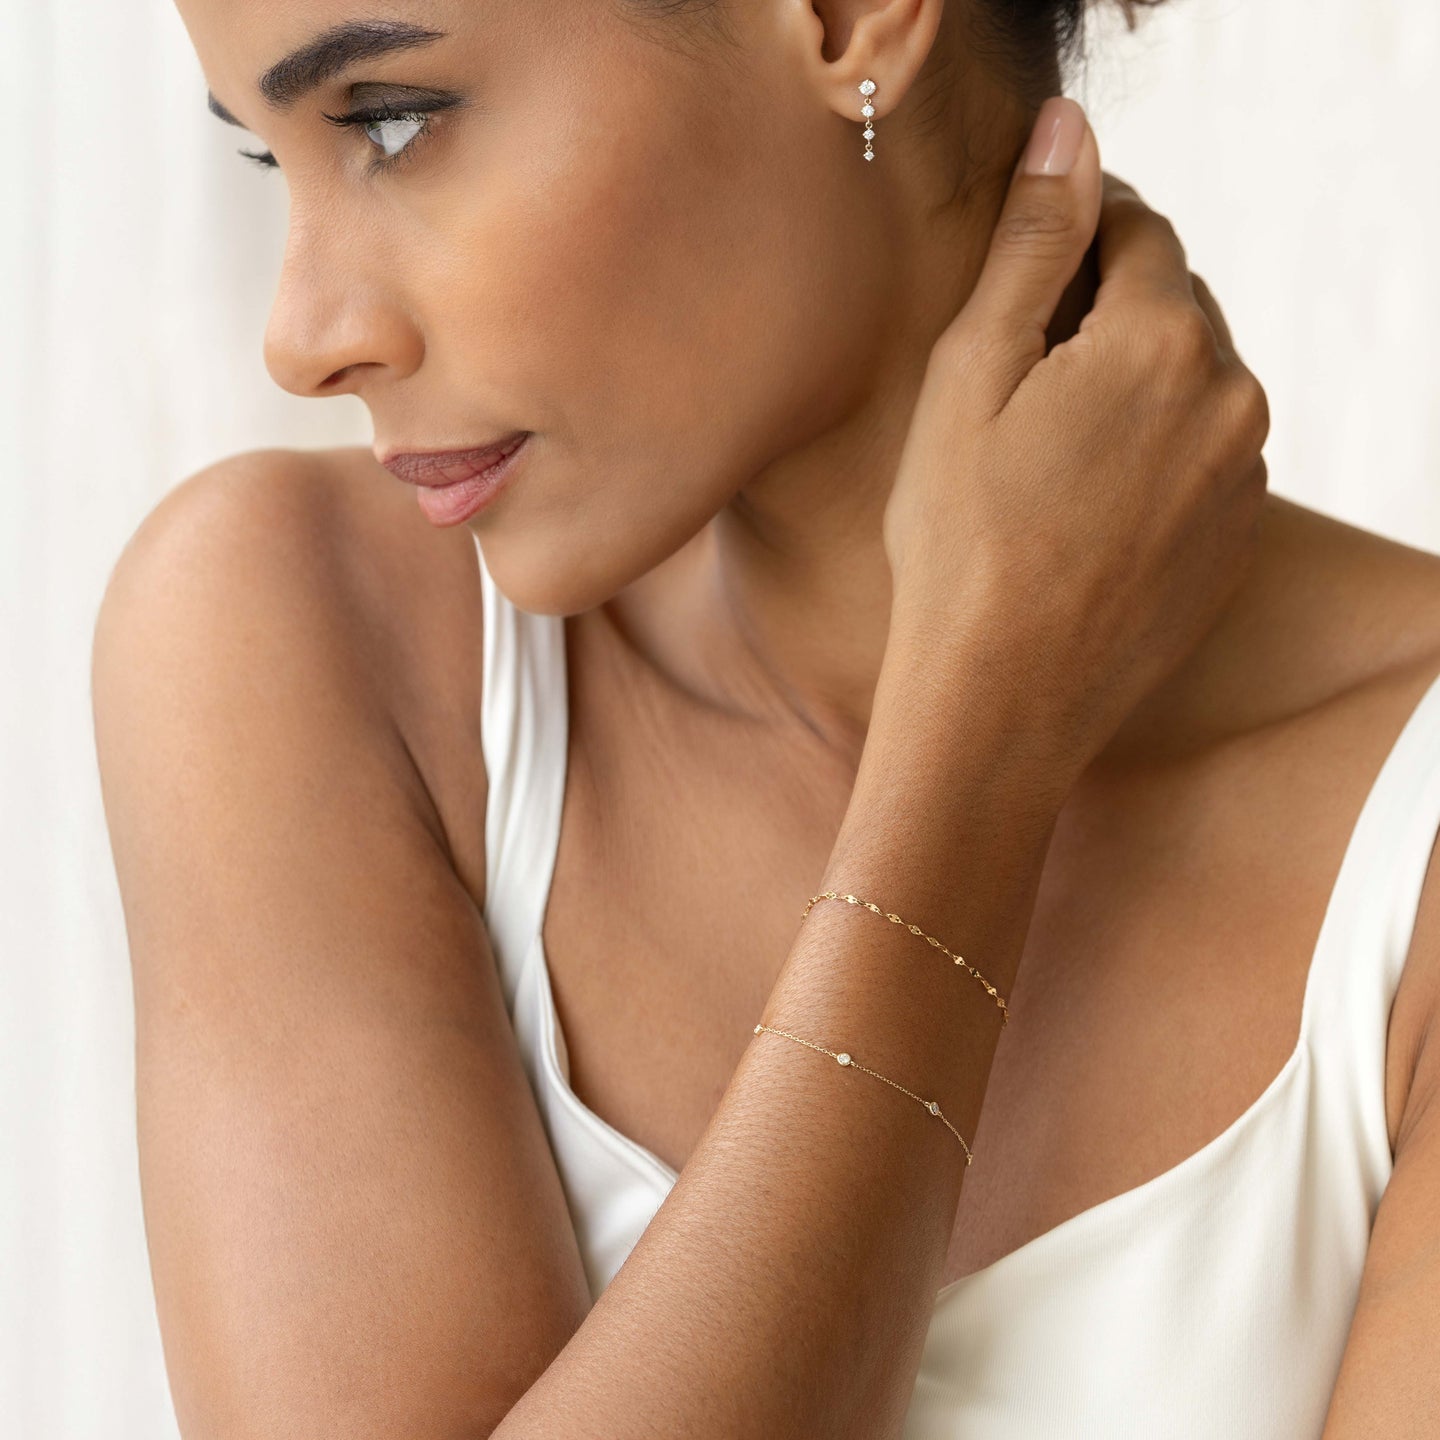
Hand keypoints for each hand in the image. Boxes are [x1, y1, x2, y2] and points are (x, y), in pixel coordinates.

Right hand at [882, 97, 1269, 772]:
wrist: (1003, 702)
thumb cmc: (963, 544)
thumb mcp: (971, 377)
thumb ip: (1032, 244)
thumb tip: (1068, 129)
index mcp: (1162, 342)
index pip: (1139, 230)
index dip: (1079, 232)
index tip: (1028, 267)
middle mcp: (1232, 398)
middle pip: (1175, 305)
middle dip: (1107, 311)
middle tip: (1020, 372)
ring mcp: (1245, 476)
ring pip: (1194, 383)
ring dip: (1133, 385)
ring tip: (1047, 449)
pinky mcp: (1238, 539)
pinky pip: (1206, 456)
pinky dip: (1156, 453)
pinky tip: (1084, 503)